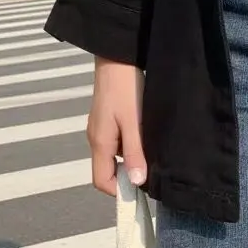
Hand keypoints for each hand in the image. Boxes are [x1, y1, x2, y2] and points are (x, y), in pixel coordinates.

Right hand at [87, 57, 146, 195]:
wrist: (118, 57)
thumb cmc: (126, 88)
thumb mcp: (134, 122)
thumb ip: (134, 152)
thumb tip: (137, 182)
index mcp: (99, 143)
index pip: (102, 181)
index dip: (120, 190)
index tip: (141, 188)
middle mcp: (96, 138)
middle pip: (107, 169)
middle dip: (127, 174)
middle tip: (150, 167)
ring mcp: (101, 127)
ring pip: (114, 154)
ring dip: (130, 157)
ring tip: (150, 147)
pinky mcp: (108, 117)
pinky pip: (117, 139)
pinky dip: (130, 142)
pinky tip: (145, 132)